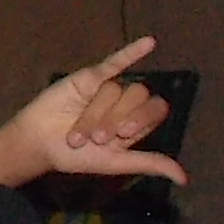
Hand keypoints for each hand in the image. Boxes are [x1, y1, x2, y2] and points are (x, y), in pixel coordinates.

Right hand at [4, 37, 190, 188]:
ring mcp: (110, 88)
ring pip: (116, 88)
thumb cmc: (75, 157)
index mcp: (135, 124)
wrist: (39, 144)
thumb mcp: (116, 163)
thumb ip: (150, 164)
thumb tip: (184, 179)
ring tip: (77, 131)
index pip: (156, 110)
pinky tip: (150, 43)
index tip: (122, 134)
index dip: (142, 118)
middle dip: (115, 119)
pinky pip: (116, 62)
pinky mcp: (92, 76)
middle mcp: (125, 104)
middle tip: (97, 137)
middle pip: (138, 97)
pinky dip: (133, 52)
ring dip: (96, 113)